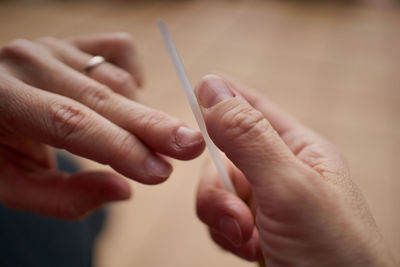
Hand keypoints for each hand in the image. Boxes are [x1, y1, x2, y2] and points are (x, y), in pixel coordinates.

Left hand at [0, 33, 204, 219]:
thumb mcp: (12, 186)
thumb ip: (64, 197)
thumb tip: (124, 191)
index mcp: (1, 99)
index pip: (71, 123)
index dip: (120, 148)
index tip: (161, 172)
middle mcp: (28, 63)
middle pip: (103, 96)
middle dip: (152, 125)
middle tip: (192, 147)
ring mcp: (54, 46)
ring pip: (117, 80)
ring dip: (144, 114)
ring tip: (156, 143)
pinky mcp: (75, 41)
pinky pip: (120, 51)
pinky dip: (135, 78)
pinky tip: (130, 103)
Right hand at [195, 75, 394, 265]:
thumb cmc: (332, 254)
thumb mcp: (289, 188)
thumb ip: (249, 138)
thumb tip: (212, 86)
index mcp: (300, 151)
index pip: (253, 109)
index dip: (224, 97)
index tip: (192, 87)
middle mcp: (281, 173)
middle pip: (224, 157)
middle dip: (218, 188)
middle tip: (236, 216)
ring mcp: (267, 205)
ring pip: (217, 191)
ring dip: (222, 217)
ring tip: (247, 241)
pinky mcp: (254, 232)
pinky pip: (220, 220)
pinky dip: (225, 236)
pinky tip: (248, 251)